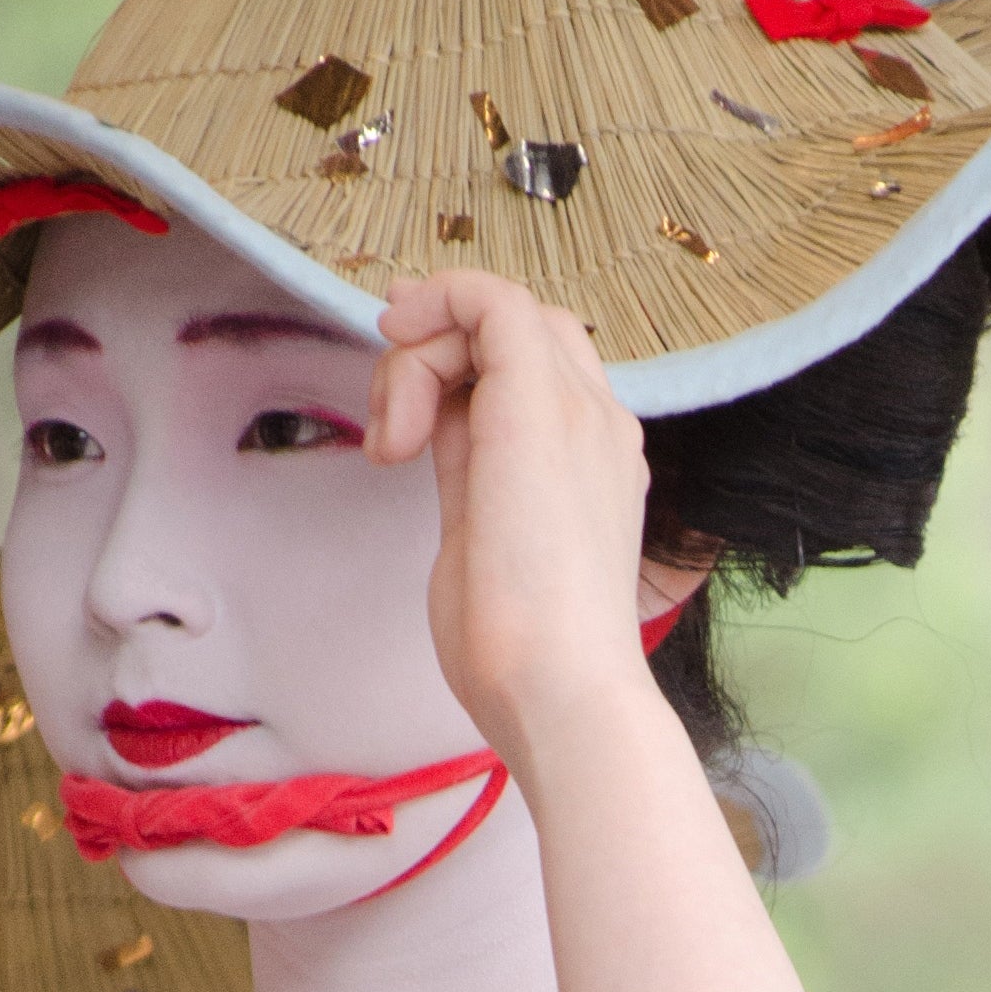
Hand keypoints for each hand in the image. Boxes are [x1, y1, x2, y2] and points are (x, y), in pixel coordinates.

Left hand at [368, 268, 665, 791]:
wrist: (561, 692)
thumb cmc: (521, 653)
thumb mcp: (481, 542)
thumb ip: (466, 474)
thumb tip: (432, 426)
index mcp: (591, 465)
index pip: (531, 374)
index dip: (458, 368)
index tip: (400, 415)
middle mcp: (599, 426)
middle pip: (519, 332)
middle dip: (437, 357)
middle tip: (391, 432)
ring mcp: (579, 409)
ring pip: (498, 314)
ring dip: (421, 357)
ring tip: (392, 444)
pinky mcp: (538, 403)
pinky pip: (489, 300)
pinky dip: (436, 305)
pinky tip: (396, 359)